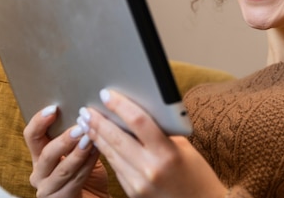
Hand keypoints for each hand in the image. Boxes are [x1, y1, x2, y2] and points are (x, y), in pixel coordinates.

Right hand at [23, 105, 108, 197]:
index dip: (39, 121)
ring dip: (78, 153)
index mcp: (40, 156)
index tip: (53, 109)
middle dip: (64, 139)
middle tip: (80, 127)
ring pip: (62, 169)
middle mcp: (40, 173)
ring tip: (90, 139)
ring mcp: (48, 189)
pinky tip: (97, 154)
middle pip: (45, 154)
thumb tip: (90, 111)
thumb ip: (80, 135)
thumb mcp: (81, 150)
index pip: (32, 136)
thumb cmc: (88, 173)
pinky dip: (87, 166)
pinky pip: (75, 181)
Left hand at [79, 89, 226, 197]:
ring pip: (111, 153)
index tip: (107, 94)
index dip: (120, 106)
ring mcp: (139, 183)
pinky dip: (107, 152)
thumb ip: (162, 131)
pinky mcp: (133, 192)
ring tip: (87, 123)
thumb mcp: (184, 146)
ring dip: (97, 136)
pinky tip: (100, 141)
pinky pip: (116, 167)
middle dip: (99, 122)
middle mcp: (150, 168)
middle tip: (87, 109)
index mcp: (167, 153)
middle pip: (117, 138)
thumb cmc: (196, 173)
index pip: (138, 122)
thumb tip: (137, 112)